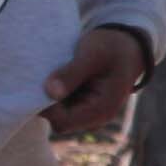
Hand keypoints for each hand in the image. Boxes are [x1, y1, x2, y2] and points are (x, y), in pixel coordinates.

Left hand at [40, 23, 152, 140]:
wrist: (126, 44)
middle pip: (57, 120)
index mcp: (102, 110)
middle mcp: (95, 118)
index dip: (46, 107)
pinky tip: (57, 74)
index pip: (62, 121)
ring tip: (55, 70)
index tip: (39, 83)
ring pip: (56, 113)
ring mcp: (87, 113)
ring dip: (49, 94)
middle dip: (46, 100)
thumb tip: (50, 92)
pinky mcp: (80, 105)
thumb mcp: (92, 55)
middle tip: (45, 74)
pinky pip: (59, 105)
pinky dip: (54, 91)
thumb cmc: (112, 48)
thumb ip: (72, 74)